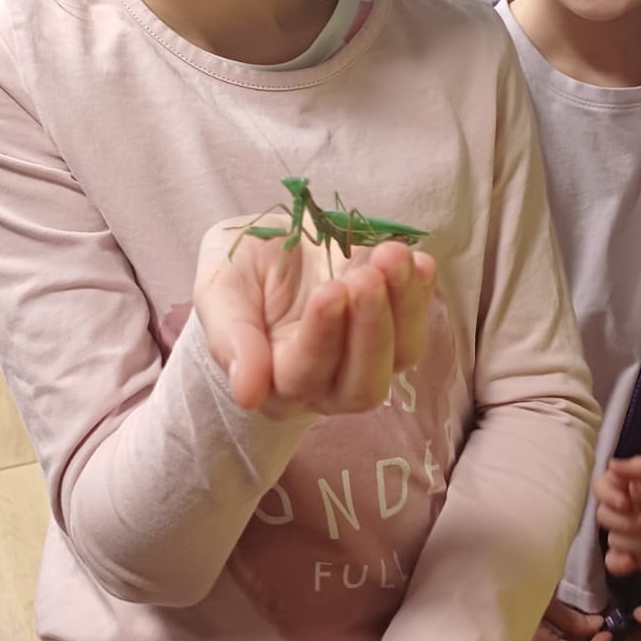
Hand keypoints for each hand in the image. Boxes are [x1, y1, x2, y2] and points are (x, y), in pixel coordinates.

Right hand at [194, 218, 436, 415]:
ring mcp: (366, 362)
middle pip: (361, 386)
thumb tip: (246, 394)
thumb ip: (228, 338)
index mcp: (273, 383)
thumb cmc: (242, 273)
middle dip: (370, 331)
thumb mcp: (219, 290)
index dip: (321, 336)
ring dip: (403, 309)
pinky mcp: (395, 335)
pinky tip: (418, 262)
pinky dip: (422, 295)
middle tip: (364, 276)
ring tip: (392, 256)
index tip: (330, 290)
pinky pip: (418, 329)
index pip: (302, 374)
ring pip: (400, 358)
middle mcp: (325, 386)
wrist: (275, 247)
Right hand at [593, 457, 640, 575]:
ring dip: (632, 539)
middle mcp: (630, 510)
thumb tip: (611, 464)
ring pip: (612, 538)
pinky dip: (617, 563)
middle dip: (626, 521)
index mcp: (634, 486)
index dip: (607, 495)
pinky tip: (630, 563)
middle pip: (604, 515)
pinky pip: (615, 561)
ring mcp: (635, 535)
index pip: (602, 487)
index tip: (625, 502)